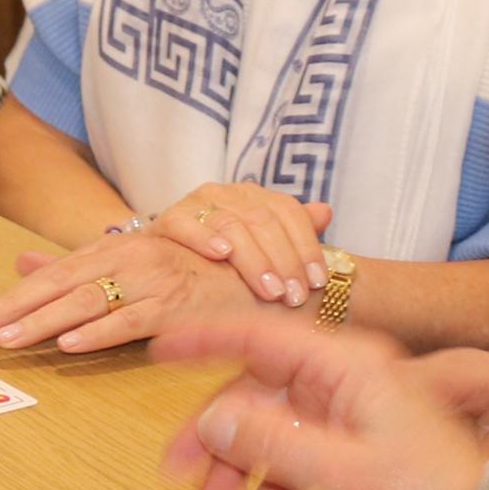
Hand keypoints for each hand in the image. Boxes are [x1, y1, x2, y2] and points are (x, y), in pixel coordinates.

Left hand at [0, 227, 254, 352]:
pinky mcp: (178, 305)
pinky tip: (70, 345)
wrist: (262, 275)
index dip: (16, 295)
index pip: (54, 273)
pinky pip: (131, 321)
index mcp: (115, 250)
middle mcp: (130, 258)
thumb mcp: (129, 262)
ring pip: (88, 302)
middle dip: (18, 308)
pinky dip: (99, 333)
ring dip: (45, 322)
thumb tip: (22, 261)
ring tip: (10, 339)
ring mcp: (153, 280)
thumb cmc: (194, 271)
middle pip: (63, 284)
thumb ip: (75, 265)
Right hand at [154, 180, 333, 306]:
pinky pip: (186, 223)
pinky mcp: (168, 218)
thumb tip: (326, 212)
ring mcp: (197, 203)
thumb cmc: (220, 257)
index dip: (306, 246)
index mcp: (255, 196)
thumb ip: (293, 229)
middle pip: (263, 220)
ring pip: (232, 224)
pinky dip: (204, 237)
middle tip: (294, 296)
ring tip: (269, 290)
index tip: (318, 282)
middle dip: (284, 261)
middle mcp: (228, 193)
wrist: (162, 258)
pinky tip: (222, 254)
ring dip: (254, 260)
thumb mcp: (261, 245)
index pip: (288, 212)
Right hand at [155, 312, 486, 489]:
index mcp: (348, 366)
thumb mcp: (341, 470)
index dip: (205, 341)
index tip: (159, 351)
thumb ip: (270, 441)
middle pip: (258, 390)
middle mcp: (347, 380)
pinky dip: (272, 484)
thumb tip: (211, 420)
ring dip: (239, 466)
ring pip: (272, 427)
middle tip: (176, 469)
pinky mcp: (355, 448)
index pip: (261, 335)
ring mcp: (351, 415)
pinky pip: (295, 454)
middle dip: (215, 431)